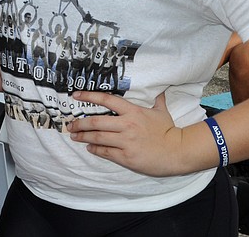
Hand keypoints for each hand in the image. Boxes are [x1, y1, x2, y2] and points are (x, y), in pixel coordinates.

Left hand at [67, 91, 182, 176]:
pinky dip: (95, 150)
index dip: (89, 96)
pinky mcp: (126, 157)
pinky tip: (89, 148)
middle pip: (97, 121)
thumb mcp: (161, 112)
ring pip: (98, 138)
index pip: (107, 100)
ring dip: (84, 137)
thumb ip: (157, 100)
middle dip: (80, 123)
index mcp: (133, 111)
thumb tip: (160, 91)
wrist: (178, 151)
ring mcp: (126, 142)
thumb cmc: (169, 131)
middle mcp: (127, 125)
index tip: (75, 95)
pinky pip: (106, 152)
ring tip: (74, 136)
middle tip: (70, 124)